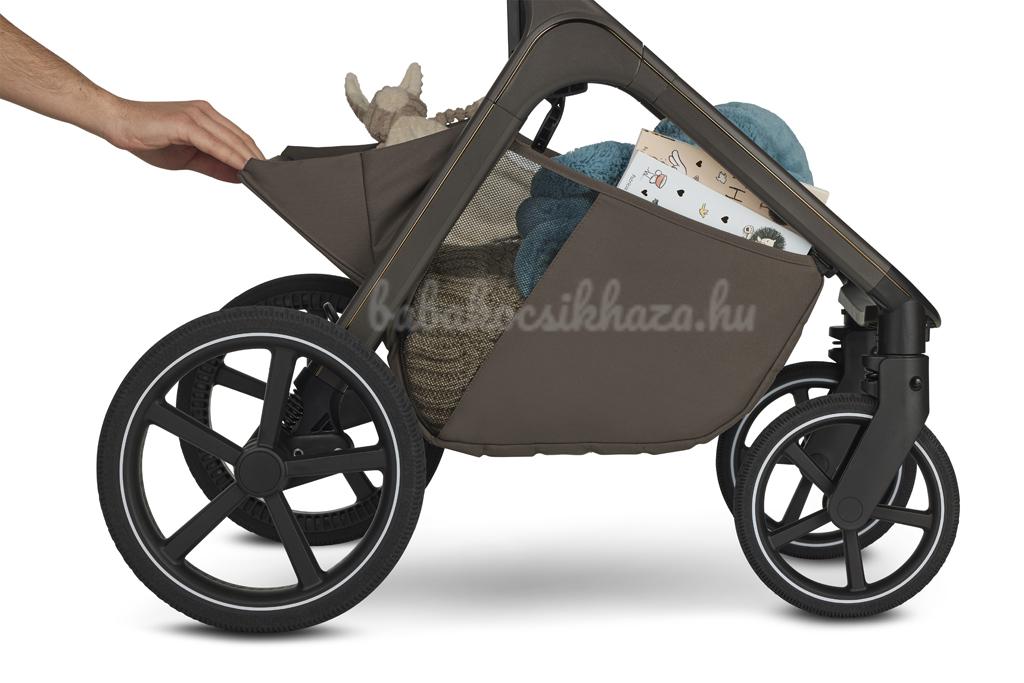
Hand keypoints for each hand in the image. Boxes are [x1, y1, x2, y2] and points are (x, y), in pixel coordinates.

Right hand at [101, 99, 264, 182]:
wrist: (118, 124)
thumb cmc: (148, 138)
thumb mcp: (188, 158)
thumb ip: (214, 165)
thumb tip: (237, 176)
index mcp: (206, 116)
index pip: (238, 137)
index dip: (254, 155)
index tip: (266, 172)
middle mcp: (204, 112)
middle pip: (240, 138)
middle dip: (257, 159)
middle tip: (271, 178)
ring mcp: (196, 115)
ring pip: (231, 140)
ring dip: (249, 159)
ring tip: (262, 176)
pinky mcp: (186, 122)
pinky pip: (214, 143)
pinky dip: (231, 156)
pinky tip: (242, 168)